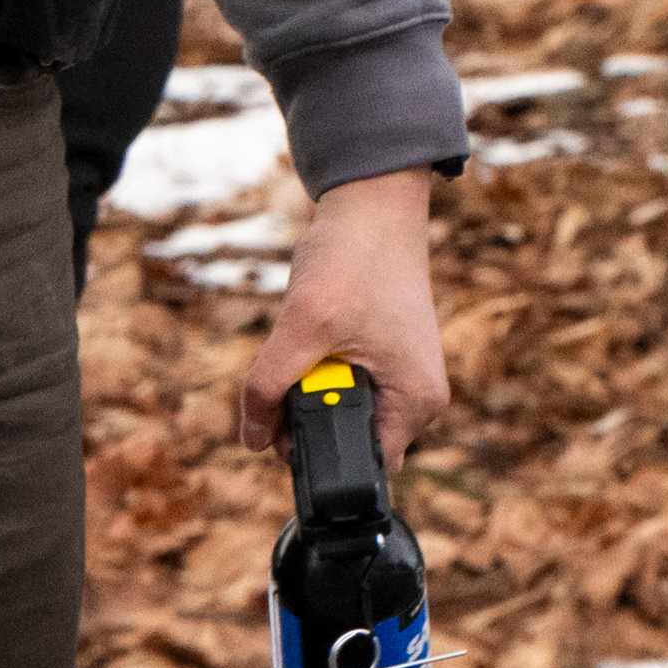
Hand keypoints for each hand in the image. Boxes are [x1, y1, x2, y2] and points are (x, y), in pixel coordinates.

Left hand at [243, 171, 446, 455]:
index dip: (313, 451)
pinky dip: (318, 361)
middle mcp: (416, 396)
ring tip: (307, 337)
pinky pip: (343, 377)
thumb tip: (250, 439)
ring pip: (338, 404)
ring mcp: (402, 373)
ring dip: (308, 381)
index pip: (360, 464)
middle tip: (287, 369)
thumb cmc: (354, 259)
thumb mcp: (303, 326)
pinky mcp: (386, 353)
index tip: (278, 423)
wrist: (373, 203)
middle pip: (346, 435)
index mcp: (414, 403)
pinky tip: (316, 329)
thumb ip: (270, 385)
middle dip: (306, 411)